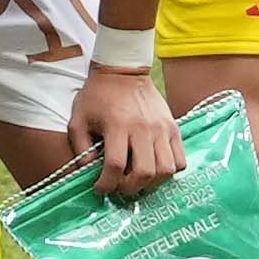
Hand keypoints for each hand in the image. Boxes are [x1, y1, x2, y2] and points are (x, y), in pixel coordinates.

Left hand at [73, 65, 186, 199]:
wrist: (122, 70)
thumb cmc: (97, 96)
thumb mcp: (78, 119)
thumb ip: (80, 147)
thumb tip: (88, 172)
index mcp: (117, 125)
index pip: (115, 165)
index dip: (106, 184)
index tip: (100, 189)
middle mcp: (143, 128)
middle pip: (144, 172)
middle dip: (130, 188)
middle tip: (119, 188)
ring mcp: (162, 129)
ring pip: (166, 169)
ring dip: (151, 183)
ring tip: (137, 181)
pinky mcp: (173, 128)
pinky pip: (180, 159)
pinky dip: (169, 171)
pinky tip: (154, 169)